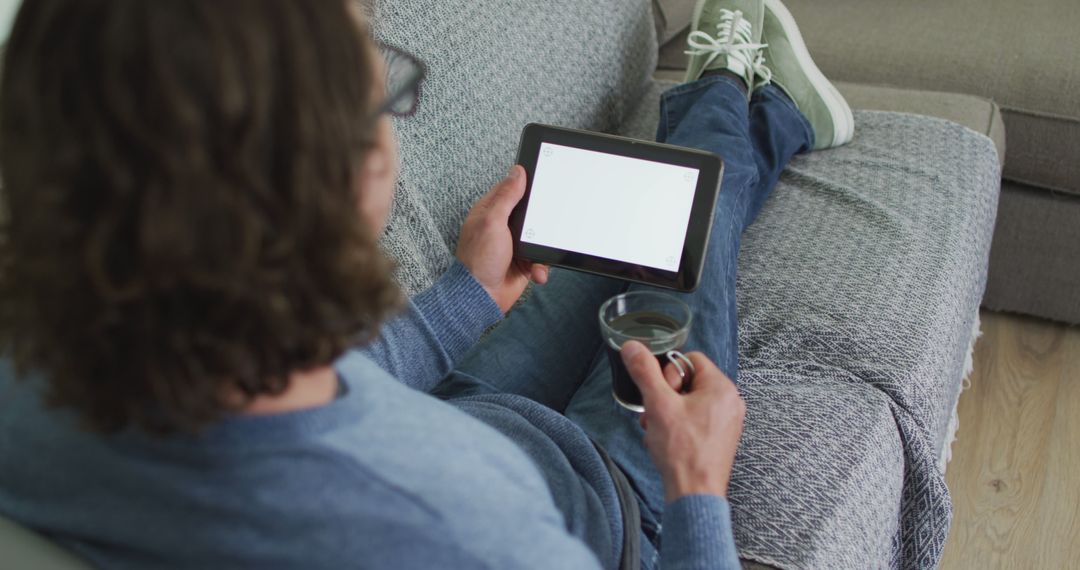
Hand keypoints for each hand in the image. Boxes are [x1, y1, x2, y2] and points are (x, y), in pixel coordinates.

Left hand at [456, 165, 548, 312]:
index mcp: (491, 211)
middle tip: (547, 223)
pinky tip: (536, 271)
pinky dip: (542, 266)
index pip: (511, 189)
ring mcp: (515, 244)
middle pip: (531, 212)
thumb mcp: (492, 222)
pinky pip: (542, 258)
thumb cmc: (479, 260)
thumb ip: (506, 197)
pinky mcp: (525, 261)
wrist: (481, 297)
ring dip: (543, 247)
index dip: (527, 184)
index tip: (545, 181)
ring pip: (541, 235)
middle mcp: (503, 226)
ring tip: (537, 255)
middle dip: (542, 219)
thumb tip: (518, 172)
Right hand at [621, 341, 745, 501]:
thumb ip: (645, 372)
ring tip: (657, 430)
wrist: (694, 494)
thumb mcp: (658, 405)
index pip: (690, 359)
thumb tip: (633, 347)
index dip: (668, 373)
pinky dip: (678, 426)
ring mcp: (727, 421)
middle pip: (689, 381)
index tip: (660, 394)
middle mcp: (730, 401)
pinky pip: (696, 419)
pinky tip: (665, 441)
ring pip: (690, 402)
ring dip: (667, 412)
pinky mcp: (721, 438)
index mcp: (721, 387)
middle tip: (654, 414)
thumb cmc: (682, 451)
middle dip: (665, 395)